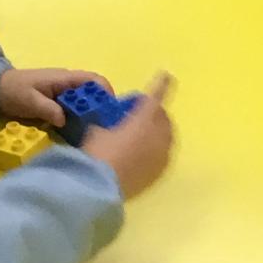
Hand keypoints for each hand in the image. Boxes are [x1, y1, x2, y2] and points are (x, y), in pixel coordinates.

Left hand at [0, 66, 111, 129]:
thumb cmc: (13, 91)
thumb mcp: (30, 101)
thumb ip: (48, 110)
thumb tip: (64, 121)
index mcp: (64, 78)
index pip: (94, 79)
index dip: (106, 92)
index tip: (109, 110)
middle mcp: (68, 83)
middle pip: (94, 92)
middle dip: (101, 106)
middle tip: (103, 125)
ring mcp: (64, 92)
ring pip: (86, 100)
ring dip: (92, 112)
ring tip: (94, 130)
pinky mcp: (59, 101)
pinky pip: (76, 107)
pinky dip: (81, 116)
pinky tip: (80, 129)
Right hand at [80, 74, 175, 199]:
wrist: (100, 187)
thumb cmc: (97, 154)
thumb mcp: (95, 132)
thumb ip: (105, 124)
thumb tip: (106, 128)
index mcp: (143, 120)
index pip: (155, 98)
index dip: (161, 85)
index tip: (167, 75)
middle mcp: (158, 136)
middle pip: (164, 119)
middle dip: (156, 113)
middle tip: (142, 114)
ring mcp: (161, 156)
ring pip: (166, 137)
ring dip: (158, 131)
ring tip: (143, 134)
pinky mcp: (159, 173)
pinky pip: (162, 154)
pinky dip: (156, 148)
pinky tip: (143, 153)